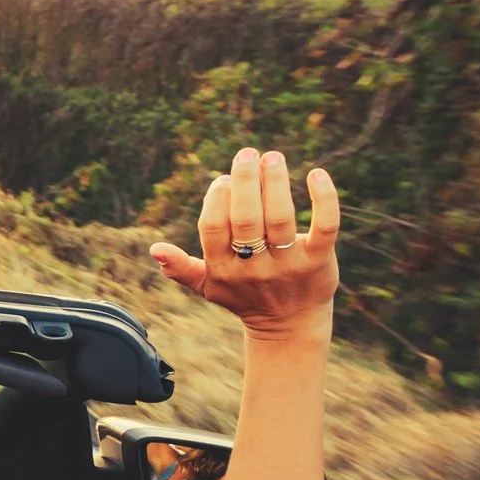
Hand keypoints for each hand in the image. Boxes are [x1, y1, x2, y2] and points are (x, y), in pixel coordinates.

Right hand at [150, 148, 339, 342]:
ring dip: (275, 182)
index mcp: (223, 270)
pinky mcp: (319, 261)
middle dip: (246, 182)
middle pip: (246, 219)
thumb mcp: (209, 286)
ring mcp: (288, 265)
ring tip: (272, 157)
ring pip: (280, 217)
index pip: (214, 228)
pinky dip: (323, 198)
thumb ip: (181, 268)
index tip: (223, 181)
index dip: (217, 200)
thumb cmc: (244, 297)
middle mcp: (254, 268)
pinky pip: (325, 226)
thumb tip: (154, 249)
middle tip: (247, 154)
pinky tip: (315, 173)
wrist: (289, 326)